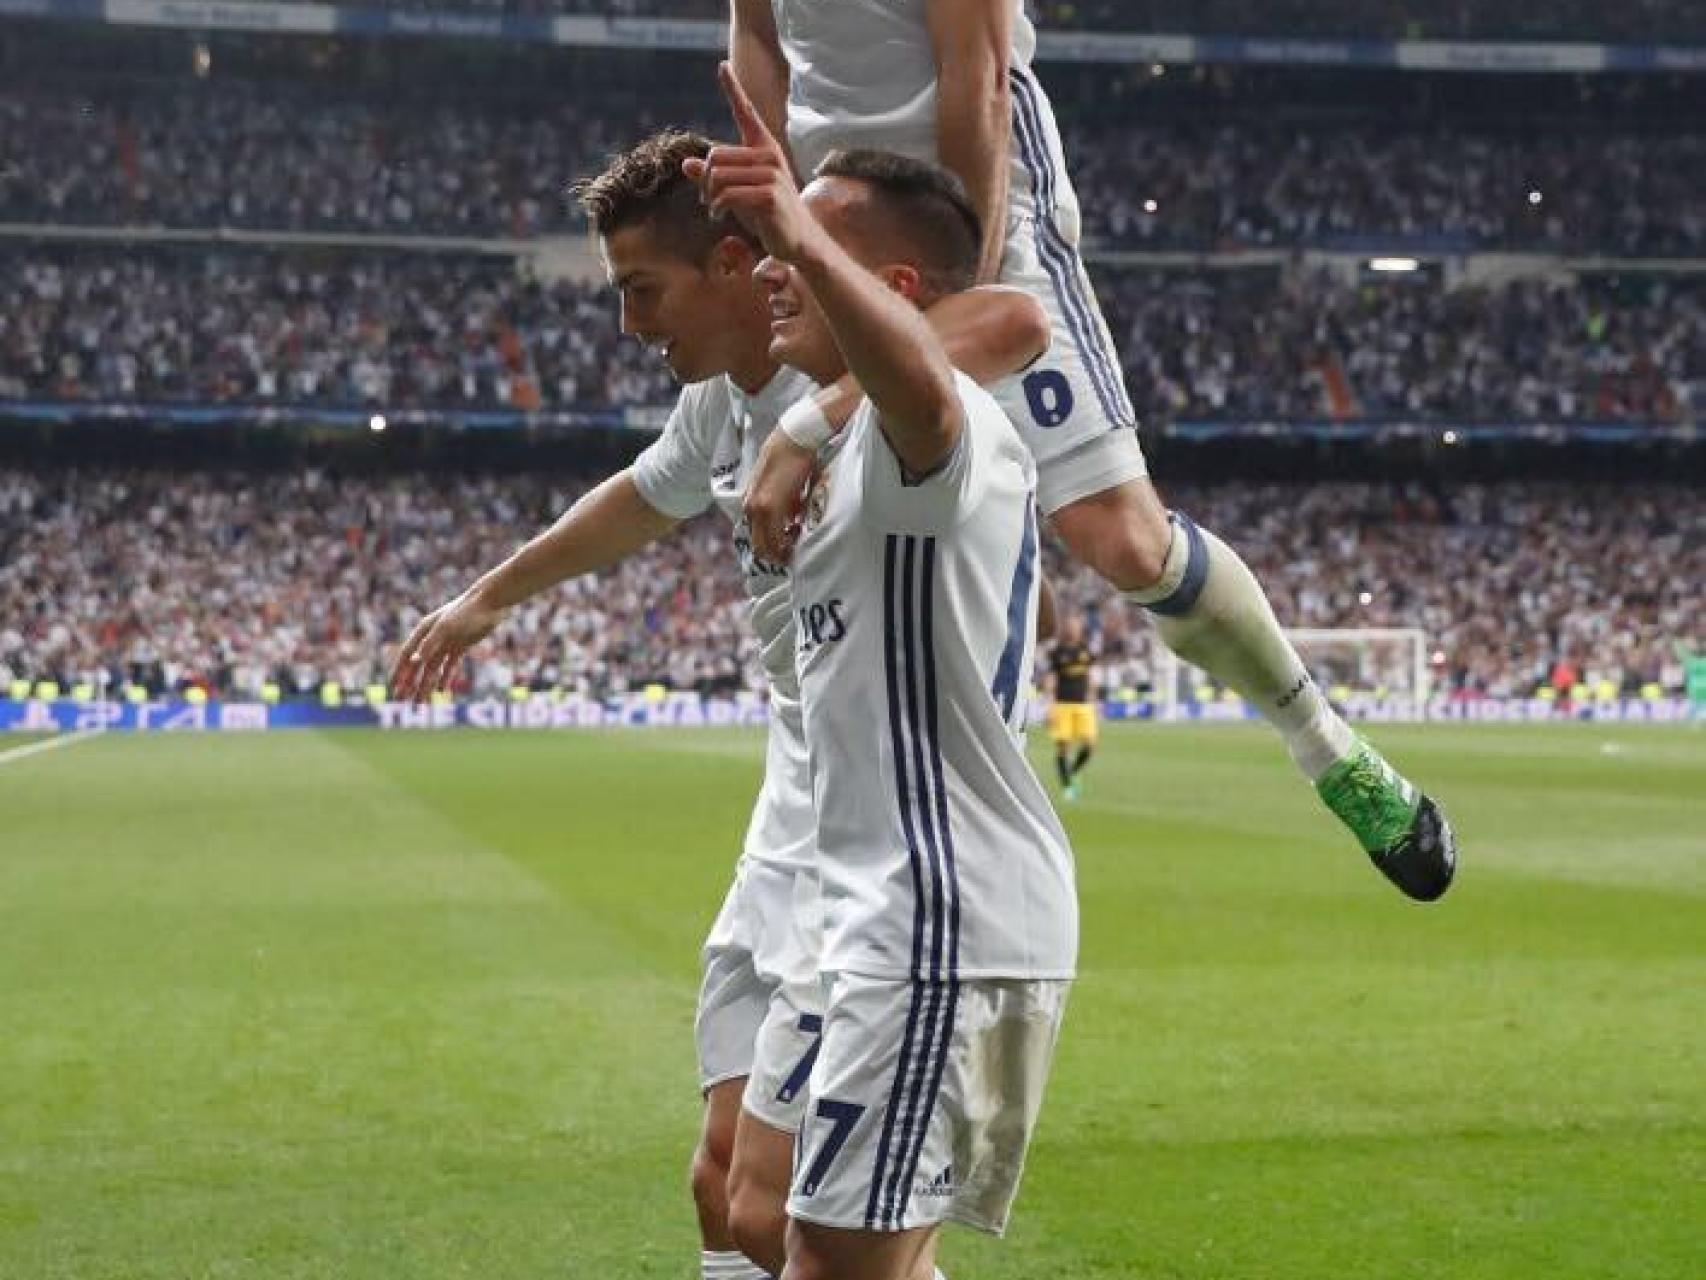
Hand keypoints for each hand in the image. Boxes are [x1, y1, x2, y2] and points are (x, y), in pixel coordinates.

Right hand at [390, 591, 505, 701]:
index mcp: (424, 631)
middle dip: (409, 684)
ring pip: (433, 668)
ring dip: (425, 685)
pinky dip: (446, 677)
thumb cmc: (467, 611)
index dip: (399, 673)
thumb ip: (430, 644)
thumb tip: (415, 661)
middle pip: (417, 665)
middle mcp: (432, 638)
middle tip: (402, 701)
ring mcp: (447, 642)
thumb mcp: (447, 628)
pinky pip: (450, 665)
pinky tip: (442, 690)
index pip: (407, 655)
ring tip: (420, 703)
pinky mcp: (461, 645)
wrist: (491, 602)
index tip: (393, 688)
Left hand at [684, 62, 821, 264]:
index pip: (746, 113)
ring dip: (708, 196)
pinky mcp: (769, 195)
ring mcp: (771, 175)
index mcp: (764, 149)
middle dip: (704, 181)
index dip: (734, 89)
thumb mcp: (738, 192)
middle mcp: (769, 156)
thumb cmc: (767, 215)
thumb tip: (686, 164)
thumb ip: (713, 177)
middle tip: (707, 199)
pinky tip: (718, 216)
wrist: (798, 240)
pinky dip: (716, 207)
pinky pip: (727, 194)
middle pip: (715, 156)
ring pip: (718, 176)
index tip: (722, 66)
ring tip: (713, 209)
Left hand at [743, 427, 818, 563]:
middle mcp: (750, 508)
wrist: (793, 441)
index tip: (786, 547)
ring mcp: (758, 509)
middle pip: (759, 547)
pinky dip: (788, 541)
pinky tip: (798, 533)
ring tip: (797, 542)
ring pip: (767, 545)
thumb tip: (790, 521)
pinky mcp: (771, 507)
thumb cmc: (789, 458)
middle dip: (776, 554)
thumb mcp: (778, 485)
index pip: (755, 537)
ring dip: (783, 549)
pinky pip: (777, 536)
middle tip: (793, 552)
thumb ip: (778, 504)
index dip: (771, 548)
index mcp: (750, 503)